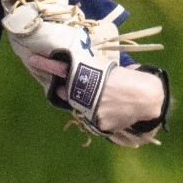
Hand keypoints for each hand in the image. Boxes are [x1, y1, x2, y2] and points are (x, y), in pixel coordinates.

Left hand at [18, 52, 165, 133]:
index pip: (65, 69)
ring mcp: (93, 109)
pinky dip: (100, 115)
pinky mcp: (99, 122)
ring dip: (85, 101)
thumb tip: (77, 77)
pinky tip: (114, 111)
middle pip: (68, 92)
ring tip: (106, 97)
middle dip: (67, 88)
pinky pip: (92, 119)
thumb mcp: (113, 71)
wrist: (150, 99)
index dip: (48, 65)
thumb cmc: (132, 80)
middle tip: (69, 85)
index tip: (33, 60)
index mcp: (94, 77)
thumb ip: (94, 74)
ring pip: (79, 106)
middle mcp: (90, 93)